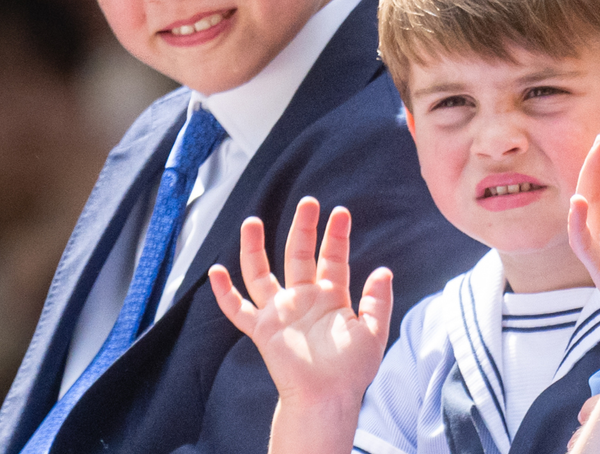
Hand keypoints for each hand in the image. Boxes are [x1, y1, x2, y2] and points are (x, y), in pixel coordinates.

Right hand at [208, 196, 392, 407]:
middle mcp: (303, 299)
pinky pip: (238, 310)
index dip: (336, 235)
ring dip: (255, 248)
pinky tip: (216, 272)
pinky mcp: (263, 330)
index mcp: (331, 296)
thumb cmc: (352, 369)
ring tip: (251, 221)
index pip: (332, 257)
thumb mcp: (373, 331)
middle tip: (307, 202)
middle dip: (302, 228)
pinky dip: (224, 293)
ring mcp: (281, 312)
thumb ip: (378, 301)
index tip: (339, 212)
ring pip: (261, 273)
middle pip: (298, 255)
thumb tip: (383, 270)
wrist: (329, 397)